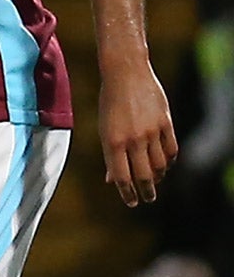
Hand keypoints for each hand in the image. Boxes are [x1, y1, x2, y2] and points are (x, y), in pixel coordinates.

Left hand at [98, 60, 176, 206]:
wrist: (126, 73)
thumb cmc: (110, 103)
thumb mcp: (104, 128)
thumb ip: (110, 155)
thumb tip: (111, 180)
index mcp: (112, 142)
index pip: (122, 177)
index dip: (127, 193)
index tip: (131, 202)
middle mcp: (133, 139)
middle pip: (144, 175)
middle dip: (146, 191)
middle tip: (148, 199)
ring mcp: (151, 131)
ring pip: (160, 165)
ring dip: (158, 177)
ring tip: (155, 181)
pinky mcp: (166, 123)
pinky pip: (172, 150)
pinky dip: (169, 161)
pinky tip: (166, 165)